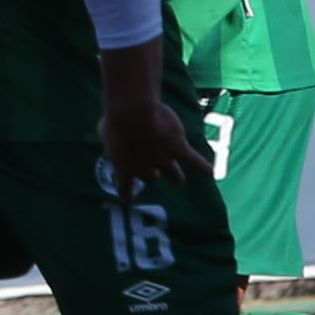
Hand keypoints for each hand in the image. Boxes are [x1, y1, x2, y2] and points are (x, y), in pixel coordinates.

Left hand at [95, 43, 208, 190]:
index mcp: (124, 167)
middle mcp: (144, 168)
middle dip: (152, 176)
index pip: (125, 188)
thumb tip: (105, 132)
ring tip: (180, 182)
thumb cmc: (115, 121)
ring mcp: (163, 159)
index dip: (127, 194)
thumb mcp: (104, 130)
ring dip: (176, 177)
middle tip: (155, 176)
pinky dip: (202, 166)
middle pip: (151, 178)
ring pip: (172, 174)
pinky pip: (193, 160)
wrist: (133, 114)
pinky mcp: (178, 148)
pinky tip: (210, 173)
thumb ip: (107, 136)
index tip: (129, 200)